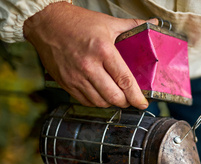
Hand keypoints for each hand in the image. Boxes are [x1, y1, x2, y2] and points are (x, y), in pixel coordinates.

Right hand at [23, 2, 151, 108]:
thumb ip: (132, 26)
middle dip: (126, 102)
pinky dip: (97, 101)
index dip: (136, 97)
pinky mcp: (66, 83)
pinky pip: (85, 101)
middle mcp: (89, 66)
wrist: (46, 22)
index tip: (143, 103)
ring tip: (117, 96)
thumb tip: (153, 24)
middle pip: (114, 97)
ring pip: (100, 102)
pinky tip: (101, 95)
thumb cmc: (78, 22)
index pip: (125, 81)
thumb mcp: (108, 22)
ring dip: (112, 103)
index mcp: (103, 51)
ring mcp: (76, 76)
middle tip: (130, 99)